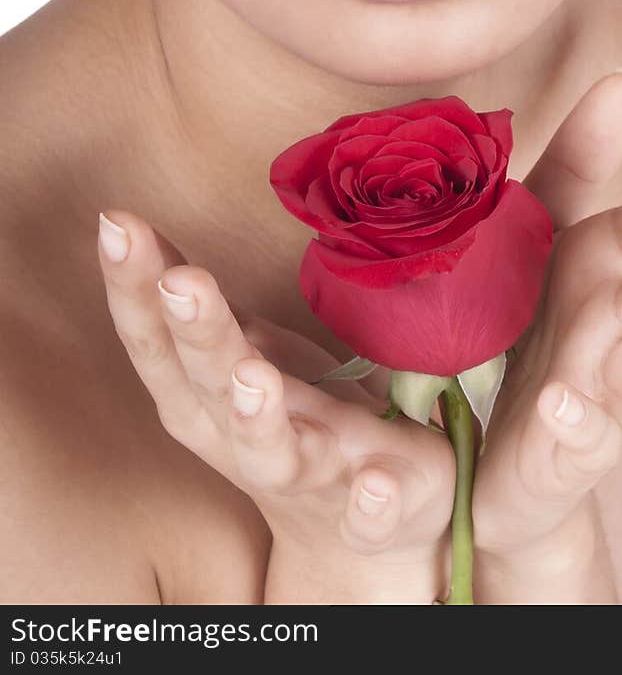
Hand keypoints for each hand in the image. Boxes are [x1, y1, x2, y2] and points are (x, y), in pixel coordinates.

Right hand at [96, 212, 456, 599]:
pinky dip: (371, 505)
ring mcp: (314, 476)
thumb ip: (202, 304)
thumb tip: (132, 228)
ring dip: (259, 420)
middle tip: (181, 282)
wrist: (375, 524)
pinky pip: (370, 518)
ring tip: (253, 377)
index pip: (160, 340)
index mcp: (209, 400)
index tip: (116, 224)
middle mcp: (249, 441)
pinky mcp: (378, 511)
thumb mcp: (247, 353)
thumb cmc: (299, 417)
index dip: (135, 287)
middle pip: (211, 387)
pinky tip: (376, 482)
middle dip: (198, 334)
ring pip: (276, 456)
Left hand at [471, 68, 621, 563]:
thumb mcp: (531, 226)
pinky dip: (575, 427)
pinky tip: (561, 404)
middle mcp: (616, 327)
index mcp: (611, 264)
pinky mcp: (553, 458)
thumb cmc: (516, 318)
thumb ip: (576, 160)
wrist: (470, 441)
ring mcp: (594, 393)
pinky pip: (572, 446)